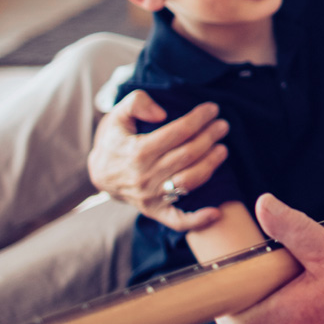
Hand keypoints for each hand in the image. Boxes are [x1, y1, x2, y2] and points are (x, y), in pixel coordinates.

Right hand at [88, 90, 229, 230]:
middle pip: (187, 155)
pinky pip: (177, 219)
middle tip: (223, 126)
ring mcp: (150, 196)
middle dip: (209, 137)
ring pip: (189, 181)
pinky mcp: (155, 211)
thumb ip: (136, 103)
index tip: (212, 109)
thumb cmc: (116, 140)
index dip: (198, 119)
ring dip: (211, 165)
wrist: (100, 173)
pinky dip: (198, 219)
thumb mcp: (117, 115)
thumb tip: (161, 113)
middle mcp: (144, 176)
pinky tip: (216, 212)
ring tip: (223, 149)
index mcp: (137, 152)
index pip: (177, 133)